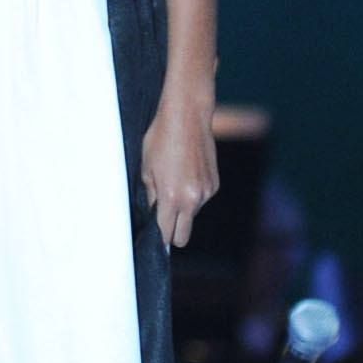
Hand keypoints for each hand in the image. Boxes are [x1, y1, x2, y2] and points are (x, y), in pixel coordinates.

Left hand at [140, 91, 217, 245]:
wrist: (188, 118)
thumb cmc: (160, 140)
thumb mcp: (146, 169)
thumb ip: (150, 196)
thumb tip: (152, 215)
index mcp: (172, 197)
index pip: (166, 233)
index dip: (158, 240)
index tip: (153, 243)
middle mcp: (193, 199)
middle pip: (183, 235)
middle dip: (172, 234)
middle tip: (162, 223)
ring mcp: (207, 192)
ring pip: (192, 216)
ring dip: (182, 210)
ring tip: (172, 184)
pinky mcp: (215, 184)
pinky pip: (201, 200)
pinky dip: (193, 196)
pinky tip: (185, 175)